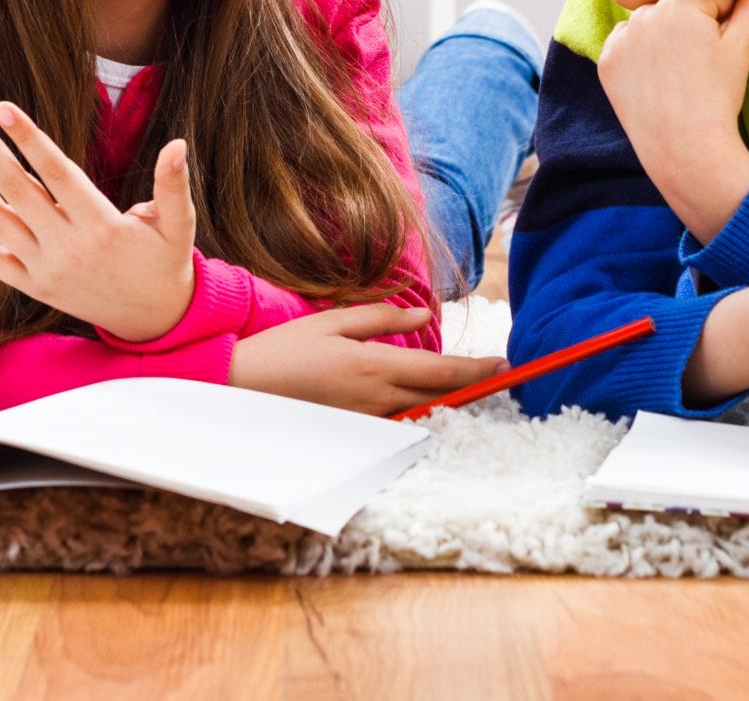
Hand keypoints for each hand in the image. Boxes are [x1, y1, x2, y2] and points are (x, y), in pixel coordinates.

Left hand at [0, 100, 195, 342]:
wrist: (151, 318)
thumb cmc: (164, 260)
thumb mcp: (178, 224)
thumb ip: (173, 184)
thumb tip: (178, 143)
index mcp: (101, 227)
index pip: (56, 173)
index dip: (28, 138)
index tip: (2, 107)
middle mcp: (68, 248)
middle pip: (17, 189)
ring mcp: (46, 270)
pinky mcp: (34, 287)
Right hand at [229, 303, 505, 415]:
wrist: (242, 390)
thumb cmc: (284, 349)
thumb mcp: (333, 321)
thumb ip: (382, 318)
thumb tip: (424, 316)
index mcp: (376, 366)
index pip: (442, 372)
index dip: (477, 370)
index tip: (505, 365)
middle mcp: (378, 399)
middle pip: (440, 397)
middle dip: (473, 387)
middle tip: (499, 375)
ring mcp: (367, 421)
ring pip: (421, 412)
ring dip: (447, 400)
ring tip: (470, 385)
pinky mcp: (355, 432)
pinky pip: (397, 422)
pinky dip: (417, 411)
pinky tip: (424, 401)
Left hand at [598, 0, 748, 240]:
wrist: (686, 151)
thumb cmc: (719, 97)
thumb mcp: (742, 44)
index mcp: (679, 2)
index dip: (741, 21)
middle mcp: (643, 13)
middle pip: (686, 14)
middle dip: (715, 33)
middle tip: (740, 60)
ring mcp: (619, 39)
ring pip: (658, 30)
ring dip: (681, 43)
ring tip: (702, 72)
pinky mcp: (606, 63)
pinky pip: (632, 50)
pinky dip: (649, 59)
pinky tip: (669, 78)